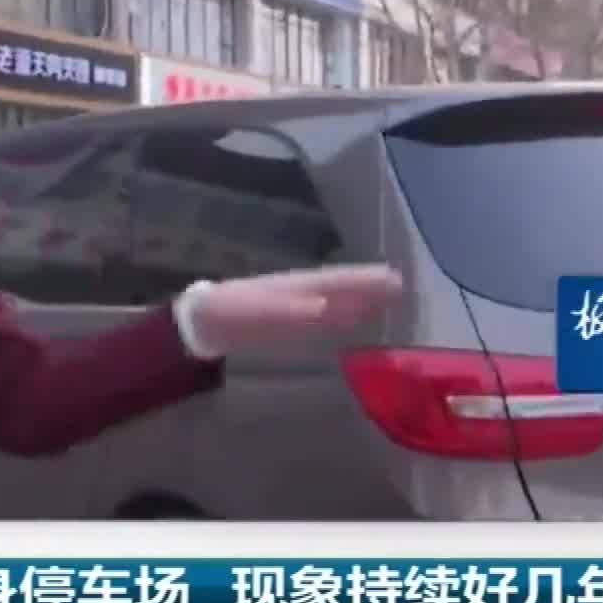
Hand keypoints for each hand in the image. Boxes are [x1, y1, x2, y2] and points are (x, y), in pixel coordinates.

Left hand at [185, 264, 401, 357]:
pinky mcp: (284, 324)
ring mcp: (292, 306)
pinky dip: (341, 315)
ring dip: (360, 300)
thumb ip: (290, 312)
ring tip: (389, 300)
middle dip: (370, 287)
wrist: (199, 324)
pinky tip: (351, 321)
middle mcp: (300, 291)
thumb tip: (326, 306)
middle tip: (403, 286)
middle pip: (340, 287)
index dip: (367, 280)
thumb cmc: (228, 315)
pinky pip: (321, 316)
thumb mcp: (256, 314)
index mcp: (297, 285)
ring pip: (333, 299)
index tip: (397, 278)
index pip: (338, 279)